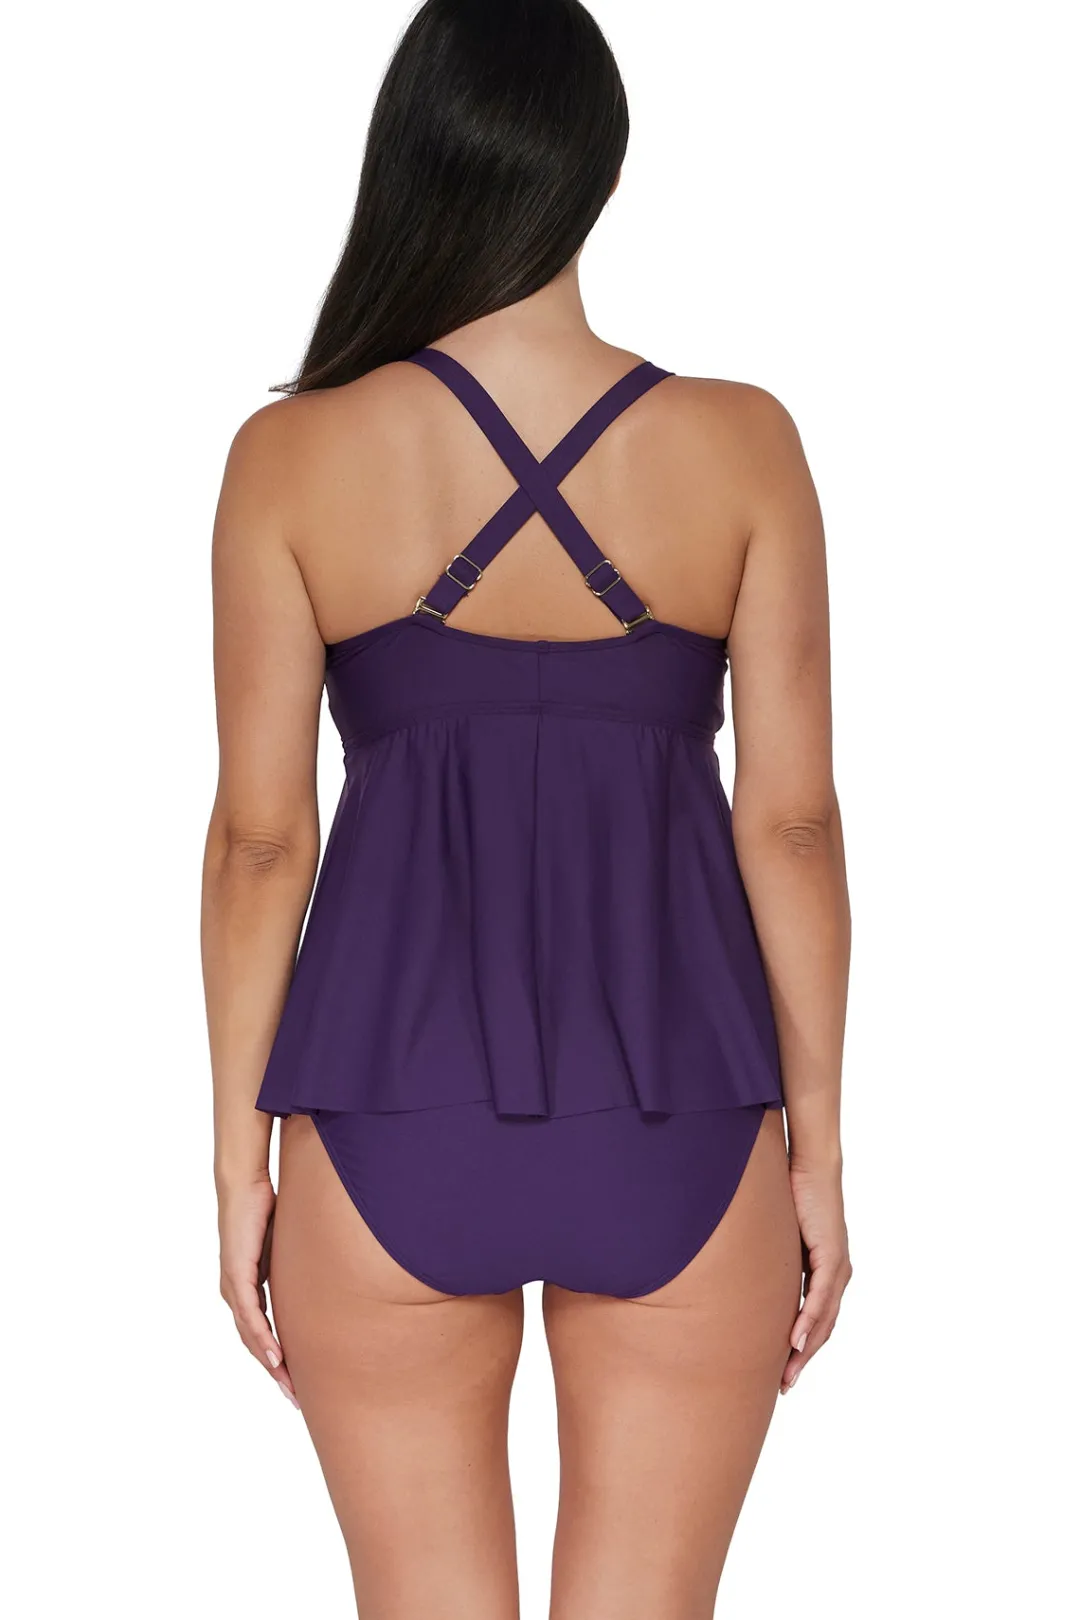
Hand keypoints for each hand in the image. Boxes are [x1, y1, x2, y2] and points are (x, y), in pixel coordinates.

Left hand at [218, 1174, 298, 1407]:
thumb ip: (298, 1268)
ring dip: (271, 1365)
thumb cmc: (265, 1209)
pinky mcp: (236, 1276)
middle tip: (296, 1400)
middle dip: (277, 1374)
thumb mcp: (287, 1247)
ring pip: (252, 1338)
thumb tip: (325, 1276)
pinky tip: (275, 1358)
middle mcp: (235, 1294)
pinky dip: (263, 1340)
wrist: (243, 1185)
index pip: (261, 1334)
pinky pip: (251, 1317)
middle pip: (255, 1345)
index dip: (278, 1359)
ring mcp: (233, 1288)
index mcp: (246, 1289)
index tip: (297, 1381)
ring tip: (289, 1387)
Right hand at [782, 1157, 851, 1392]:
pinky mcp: (831, 1256)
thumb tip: (740, 1271)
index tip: (783, 1372)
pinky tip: (796, 1341)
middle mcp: (836, 1274)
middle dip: (803, 1360)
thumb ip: (767, 1258)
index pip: (816, 1320)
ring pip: (824, 1320)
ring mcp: (837, 1267)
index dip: (801, 1348)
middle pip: (822, 1329)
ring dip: (805, 1350)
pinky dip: (809, 1322)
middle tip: (784, 1387)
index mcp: (824, 1272)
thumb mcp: (777, 1236)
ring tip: (788, 1375)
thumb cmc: (791, 1194)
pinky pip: (820, 1298)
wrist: (811, 1165)